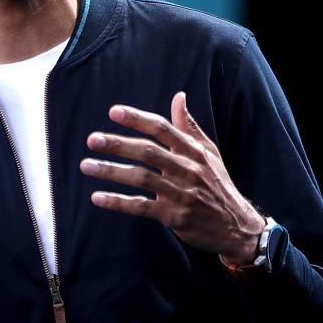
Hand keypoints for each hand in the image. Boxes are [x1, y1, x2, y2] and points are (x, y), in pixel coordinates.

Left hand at [80, 91, 264, 264]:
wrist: (236, 225)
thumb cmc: (217, 184)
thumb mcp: (209, 153)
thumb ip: (189, 126)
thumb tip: (178, 96)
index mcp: (194, 151)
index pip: (162, 128)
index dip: (137, 119)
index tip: (114, 112)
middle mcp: (188, 169)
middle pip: (148, 151)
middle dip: (118, 144)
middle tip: (92, 140)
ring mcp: (181, 193)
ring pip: (141, 178)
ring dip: (111, 171)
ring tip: (86, 165)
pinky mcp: (174, 216)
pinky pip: (141, 206)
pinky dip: (118, 202)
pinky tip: (98, 197)